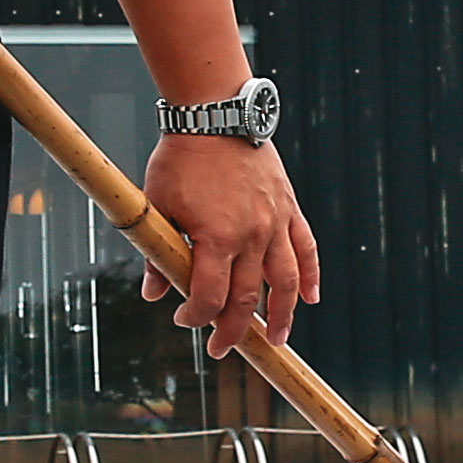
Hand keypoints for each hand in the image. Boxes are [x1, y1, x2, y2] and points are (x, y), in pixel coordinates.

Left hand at [142, 136, 318, 358]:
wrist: (215, 115)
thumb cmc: (181, 159)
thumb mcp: (159, 206)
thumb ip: (158, 253)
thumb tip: (152, 292)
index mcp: (216, 238)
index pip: (209, 296)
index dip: (195, 317)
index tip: (184, 320)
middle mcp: (252, 236)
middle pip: (247, 298)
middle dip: (233, 330)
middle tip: (221, 348)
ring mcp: (275, 223)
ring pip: (285, 281)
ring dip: (283, 315)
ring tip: (279, 339)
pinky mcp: (288, 208)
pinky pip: (306, 248)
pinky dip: (310, 275)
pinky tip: (311, 298)